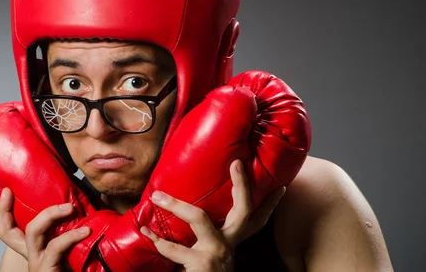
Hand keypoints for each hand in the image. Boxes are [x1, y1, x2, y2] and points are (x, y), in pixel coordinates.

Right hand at [0, 188, 90, 271]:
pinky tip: (85, 231)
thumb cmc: (73, 262)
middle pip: (7, 232)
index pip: (7, 229)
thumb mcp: (63, 241)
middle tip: (10, 191)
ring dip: (50, 214)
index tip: (6, 191)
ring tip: (69, 207)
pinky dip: (71, 236)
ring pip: (32, 232)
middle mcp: (29, 253)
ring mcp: (36, 261)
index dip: (2, 211)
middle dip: (5, 210)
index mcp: (30, 246)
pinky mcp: (47, 268)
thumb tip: (71, 201)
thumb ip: (60, 225)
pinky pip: (55, 247)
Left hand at [139, 160, 285, 271]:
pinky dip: (157, 240)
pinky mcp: (200, 264)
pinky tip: (145, 230)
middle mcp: (229, 245)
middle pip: (244, 211)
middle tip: (237, 164)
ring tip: (158, 195)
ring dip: (176, 205)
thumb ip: (212, 236)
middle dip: (242, 186)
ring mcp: (216, 253)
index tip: (281, 187)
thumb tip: (194, 215)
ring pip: (199, 218)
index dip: (270, 204)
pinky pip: (173, 248)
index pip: (257, 220)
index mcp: (233, 241)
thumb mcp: (216, 253)